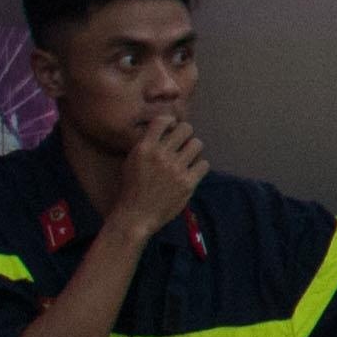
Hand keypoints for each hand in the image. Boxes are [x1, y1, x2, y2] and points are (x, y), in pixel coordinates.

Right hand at [114, 112, 208, 237]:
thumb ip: (147, 144)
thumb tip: (166, 129)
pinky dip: (199, 167)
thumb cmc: (132, 188)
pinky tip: (191, 172)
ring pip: (197, 144)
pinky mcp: (187, 183)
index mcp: (144, 148)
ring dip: (194, 150)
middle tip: (182, 144)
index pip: (163, 120)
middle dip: (185, 135)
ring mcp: (175, 169)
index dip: (171, 122)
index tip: (171, 129)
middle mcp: (160, 155)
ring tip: (188, 158)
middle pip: (186, 128)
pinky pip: (204, 164)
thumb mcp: (132, 161)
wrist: (135, 216)